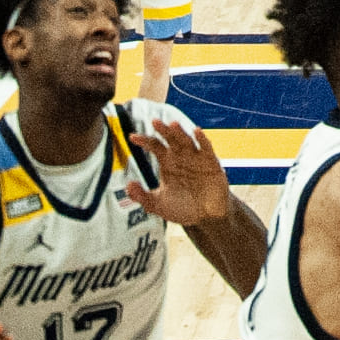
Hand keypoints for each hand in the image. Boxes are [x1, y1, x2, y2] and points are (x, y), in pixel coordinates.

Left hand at [121, 111, 234, 226]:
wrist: (206, 218)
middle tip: (154, 122)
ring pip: (187, 140)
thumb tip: (129, 185)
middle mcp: (181, 156)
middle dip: (163, 130)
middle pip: (170, 138)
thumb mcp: (158, 205)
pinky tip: (197, 131)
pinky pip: (206, 148)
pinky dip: (203, 139)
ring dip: (180, 132)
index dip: (144, 140)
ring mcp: (196, 158)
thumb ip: (142, 197)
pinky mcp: (211, 163)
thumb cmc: (183, 208)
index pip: (154, 146)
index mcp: (167, 162)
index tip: (132, 137)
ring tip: (173, 124)